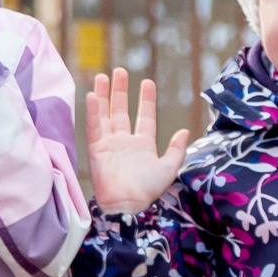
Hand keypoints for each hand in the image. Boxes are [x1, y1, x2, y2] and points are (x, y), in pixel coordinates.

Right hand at [85, 69, 191, 217]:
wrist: (127, 205)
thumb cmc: (148, 190)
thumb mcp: (168, 168)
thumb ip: (176, 150)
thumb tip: (185, 131)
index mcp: (143, 145)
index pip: (145, 116)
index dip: (146, 100)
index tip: (147, 82)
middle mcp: (125, 141)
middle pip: (121, 111)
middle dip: (120, 92)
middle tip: (120, 72)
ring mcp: (110, 144)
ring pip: (105, 114)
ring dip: (105, 96)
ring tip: (104, 76)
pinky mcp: (96, 149)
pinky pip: (94, 127)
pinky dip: (93, 111)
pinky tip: (93, 95)